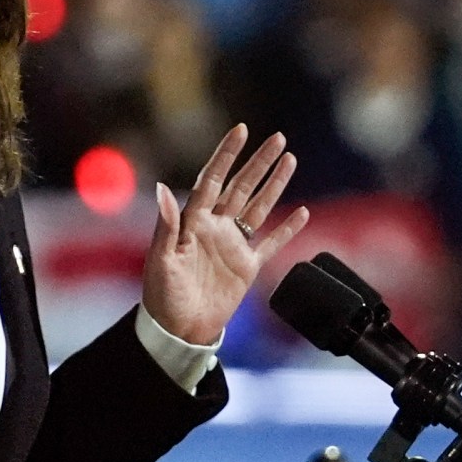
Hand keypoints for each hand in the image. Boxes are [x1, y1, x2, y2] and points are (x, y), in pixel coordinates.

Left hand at [144, 124, 307, 347]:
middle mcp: (215, 228)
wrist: (179, 331)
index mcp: (193, 222)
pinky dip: (287, 229)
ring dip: (274, 184)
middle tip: (278, 138)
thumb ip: (167, 226)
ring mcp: (233, 246)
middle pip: (241, 187)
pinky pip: (271, 243)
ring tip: (290, 159)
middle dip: (259, 162)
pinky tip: (300, 212)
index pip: (213, 180)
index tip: (240, 131)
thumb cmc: (163, 296)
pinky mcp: (246, 267)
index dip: (226, 155)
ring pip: (258, 207)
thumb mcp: (161, 261)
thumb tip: (164, 188)